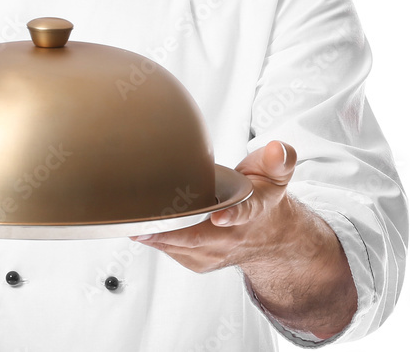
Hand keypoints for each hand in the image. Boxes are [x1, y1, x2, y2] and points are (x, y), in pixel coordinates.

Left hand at [129, 140, 296, 273]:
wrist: (270, 237)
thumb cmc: (264, 197)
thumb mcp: (277, 174)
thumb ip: (278, 159)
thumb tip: (276, 149)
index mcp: (253, 211)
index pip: (244, 213)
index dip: (232, 215)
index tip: (219, 216)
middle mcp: (234, 236)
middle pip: (200, 238)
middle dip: (171, 232)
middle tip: (142, 224)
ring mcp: (217, 253)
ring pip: (183, 248)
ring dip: (157, 238)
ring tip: (130, 224)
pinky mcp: (201, 261)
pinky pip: (175, 253)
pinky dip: (157, 242)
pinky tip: (140, 229)